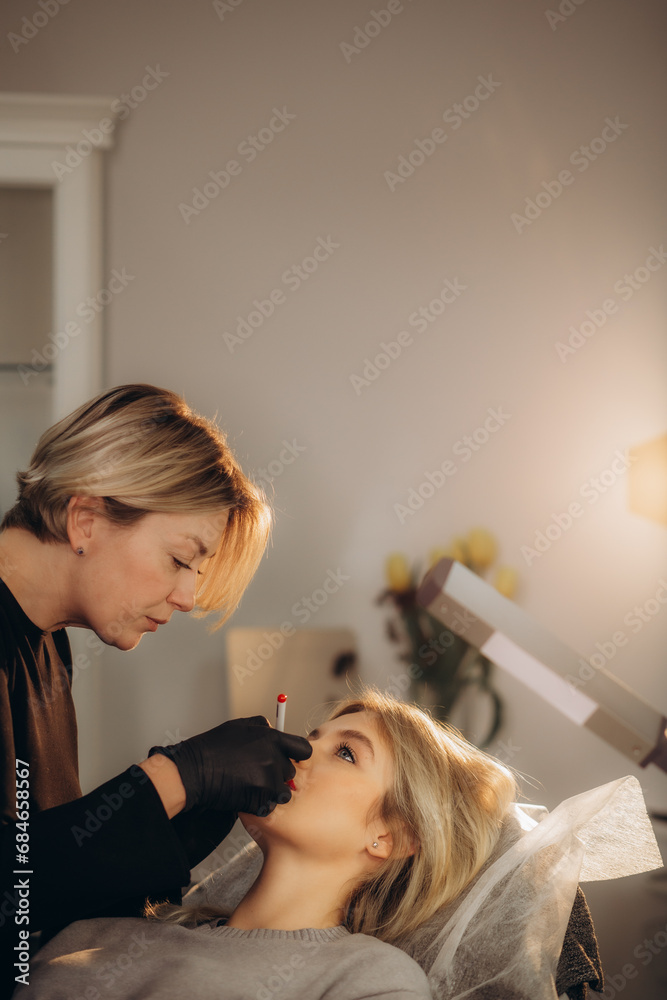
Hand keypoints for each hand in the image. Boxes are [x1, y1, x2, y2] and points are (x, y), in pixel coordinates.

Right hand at [148, 716, 311, 814]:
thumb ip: (261, 726)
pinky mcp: (259, 801)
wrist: (193, 772)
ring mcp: (267, 782)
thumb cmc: (213, 747)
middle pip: (291, 773)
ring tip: (253, 786)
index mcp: (272, 739)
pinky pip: (269, 806)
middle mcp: (274, 759)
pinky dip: (260, 804)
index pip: (303, 749)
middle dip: (279, 774)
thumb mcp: (239, 726)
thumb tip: (273, 728)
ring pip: (282, 792)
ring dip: (272, 791)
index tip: (291, 758)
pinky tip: (246, 795)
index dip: (298, 755)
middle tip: (260, 773)